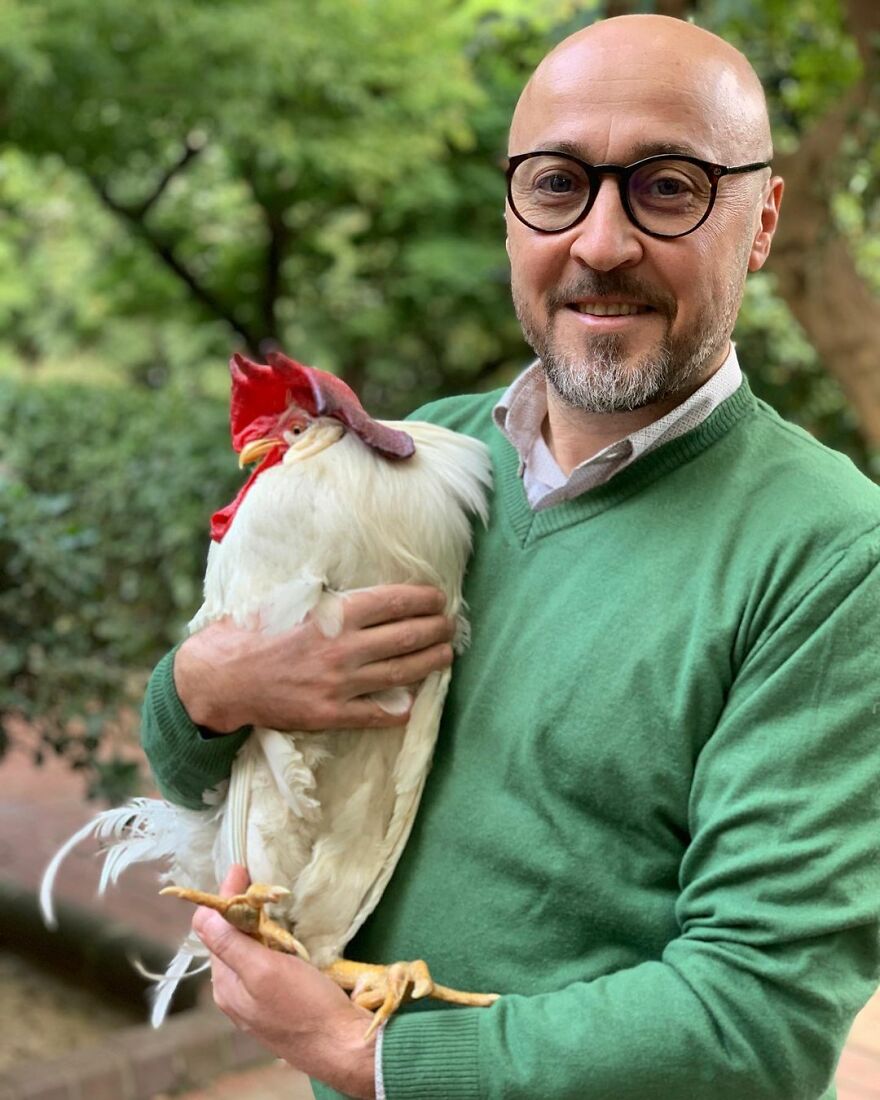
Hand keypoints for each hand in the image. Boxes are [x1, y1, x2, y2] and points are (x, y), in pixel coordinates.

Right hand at [173, 584, 454, 732]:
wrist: (219, 678)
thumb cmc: (249, 632)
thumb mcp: (288, 600)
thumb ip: (324, 596)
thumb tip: (355, 587)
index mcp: (333, 615)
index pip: (393, 602)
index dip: (422, 599)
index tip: (438, 598)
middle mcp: (343, 649)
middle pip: (407, 636)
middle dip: (436, 628)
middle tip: (450, 625)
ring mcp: (339, 684)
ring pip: (401, 673)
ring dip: (430, 662)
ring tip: (446, 654)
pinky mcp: (330, 714)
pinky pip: (376, 714)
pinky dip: (399, 708)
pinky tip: (412, 701)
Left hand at [194, 865, 375, 1099]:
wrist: (342, 1045)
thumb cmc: (304, 1006)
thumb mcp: (265, 970)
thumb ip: (231, 944)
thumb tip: (200, 915)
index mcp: (226, 984)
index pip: (213, 929)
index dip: (225, 897)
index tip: (241, 869)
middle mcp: (235, 992)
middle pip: (230, 939)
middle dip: (239, 908)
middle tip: (257, 880)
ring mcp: (256, 999)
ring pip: (248, 951)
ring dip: (256, 924)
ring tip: (270, 901)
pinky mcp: (279, 1001)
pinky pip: (266, 963)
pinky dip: (270, 942)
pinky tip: (283, 935)